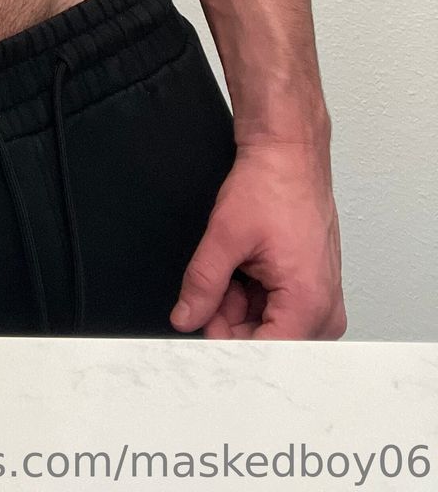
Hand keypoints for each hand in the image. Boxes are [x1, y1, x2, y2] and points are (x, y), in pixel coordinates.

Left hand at [170, 140, 345, 338]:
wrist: (289, 153)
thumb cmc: (273, 184)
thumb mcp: (225, 236)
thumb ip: (202, 284)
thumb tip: (186, 318)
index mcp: (308, 302)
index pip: (264, 355)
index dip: (226, 348)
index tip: (200, 339)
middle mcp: (323, 308)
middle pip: (265, 343)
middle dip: (229, 321)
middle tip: (211, 287)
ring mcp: (321, 300)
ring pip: (267, 327)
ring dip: (237, 306)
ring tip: (230, 267)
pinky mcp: (313, 289)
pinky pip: (276, 310)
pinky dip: (250, 295)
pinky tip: (241, 270)